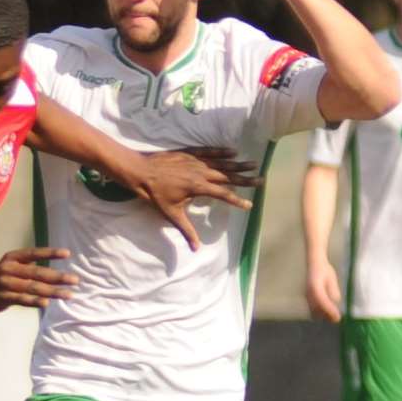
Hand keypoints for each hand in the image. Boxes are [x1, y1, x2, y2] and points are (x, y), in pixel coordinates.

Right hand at [0, 247, 76, 312]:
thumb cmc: (2, 279)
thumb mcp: (13, 266)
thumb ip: (30, 267)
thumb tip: (56, 273)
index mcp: (12, 257)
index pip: (34, 253)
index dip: (50, 253)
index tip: (67, 254)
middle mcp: (8, 268)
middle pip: (37, 272)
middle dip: (58, 277)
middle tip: (75, 280)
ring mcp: (5, 283)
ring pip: (33, 287)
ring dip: (53, 292)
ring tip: (68, 294)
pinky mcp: (3, 297)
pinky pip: (22, 300)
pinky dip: (34, 302)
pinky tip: (47, 303)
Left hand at [130, 147, 260, 250]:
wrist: (141, 172)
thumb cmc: (155, 194)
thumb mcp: (171, 214)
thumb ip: (186, 230)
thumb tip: (195, 249)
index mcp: (198, 187)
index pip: (223, 194)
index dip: (237, 201)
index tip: (249, 205)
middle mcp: (201, 172)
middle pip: (228, 176)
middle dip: (245, 179)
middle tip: (261, 180)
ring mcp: (196, 160)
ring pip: (221, 162)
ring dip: (237, 164)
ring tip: (252, 164)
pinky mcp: (189, 152)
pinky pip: (209, 150)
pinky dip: (221, 151)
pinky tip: (232, 151)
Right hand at [304, 261, 342, 322]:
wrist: (314, 264)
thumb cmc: (325, 270)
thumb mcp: (332, 280)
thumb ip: (333, 291)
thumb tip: (335, 302)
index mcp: (315, 287)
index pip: (323, 302)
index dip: (330, 311)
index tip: (338, 317)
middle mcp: (308, 293)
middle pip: (317, 310)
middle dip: (327, 315)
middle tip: (337, 318)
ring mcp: (306, 296)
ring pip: (314, 311)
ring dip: (323, 315)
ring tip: (333, 316)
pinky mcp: (307, 298)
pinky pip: (312, 309)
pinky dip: (319, 313)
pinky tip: (327, 312)